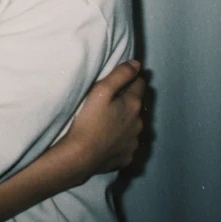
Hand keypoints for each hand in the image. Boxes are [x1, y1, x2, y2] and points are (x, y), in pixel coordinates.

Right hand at [56, 60, 145, 181]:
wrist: (80, 156)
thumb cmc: (88, 121)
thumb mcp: (101, 90)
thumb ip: (120, 75)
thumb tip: (136, 64)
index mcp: (133, 104)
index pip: (140, 84)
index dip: (132, 78)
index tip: (123, 78)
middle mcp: (139, 123)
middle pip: (138, 106)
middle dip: (130, 101)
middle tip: (113, 100)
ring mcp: (134, 142)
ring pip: (135, 126)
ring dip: (127, 121)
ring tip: (111, 121)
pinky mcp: (127, 157)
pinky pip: (128, 144)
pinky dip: (122, 140)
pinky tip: (110, 139)